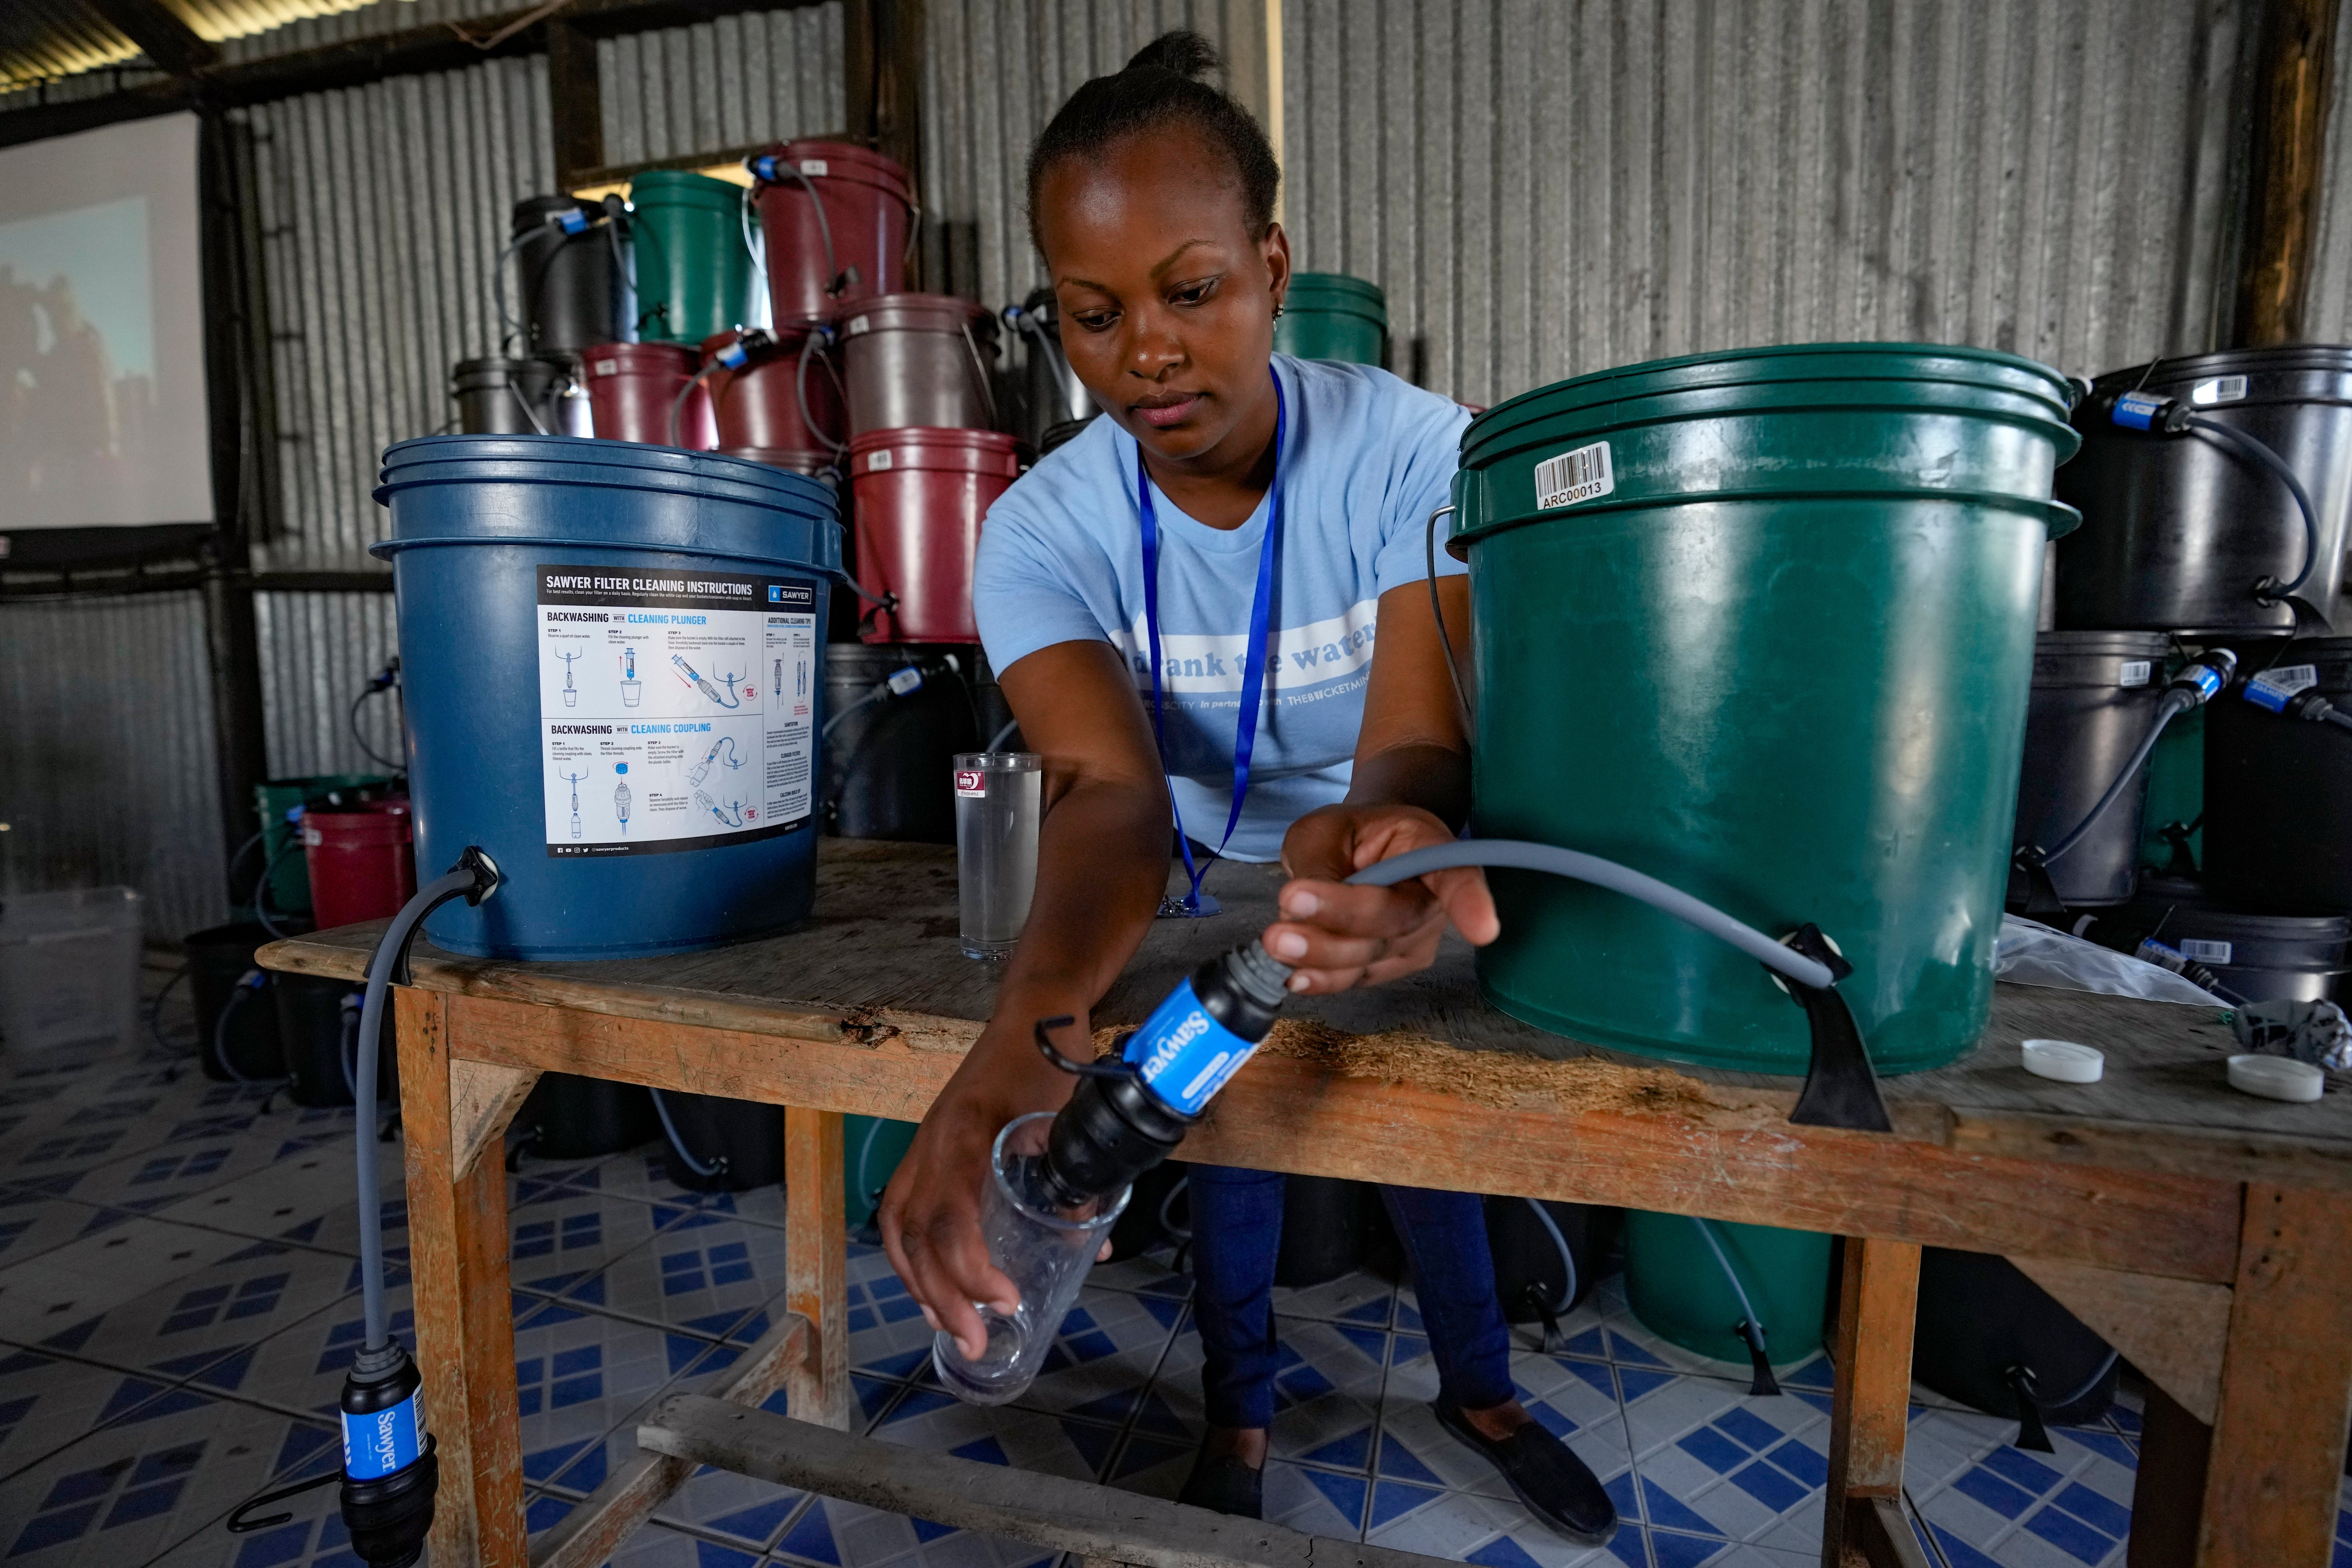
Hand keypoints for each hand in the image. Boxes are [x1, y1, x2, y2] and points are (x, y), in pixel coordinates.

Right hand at [878, 1013, 1092, 1357]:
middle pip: (918, 1236)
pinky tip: (931, 1287)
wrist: (1030, 1014)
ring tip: (950, 1327)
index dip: (972, 1270)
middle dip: (944, 1296)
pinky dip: (912, 1256)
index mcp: (964, 1137)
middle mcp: (932, 1145)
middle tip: (977, 1341)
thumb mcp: (1069, 1119)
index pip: (952, 1219)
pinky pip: (902, 1212)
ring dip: (921, 1285)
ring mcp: (923, 1146)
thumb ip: (1078, 1183)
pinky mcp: (926, 1150)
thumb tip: (1092, 1246)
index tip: (1005, 1301)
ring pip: (901, 1229)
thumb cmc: (1049, 1062)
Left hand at [1263, 803, 1497, 993]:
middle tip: (1285, 916)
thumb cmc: (1352, 834)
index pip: (1459, 878)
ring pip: (1369, 957)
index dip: (1471, 904)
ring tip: (1276, 942)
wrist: (1367, 851)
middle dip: (1337, 921)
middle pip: (1392, 921)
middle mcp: (1434, 902)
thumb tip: (1299, 907)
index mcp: (1432, 849)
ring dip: (1319, 955)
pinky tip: (1293, 976)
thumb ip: (1319, 864)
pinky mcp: (1389, 967)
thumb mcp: (1326, 829)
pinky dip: (1322, 979)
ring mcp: (1415, 941)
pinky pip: (1356, 979)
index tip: (1483, 930)